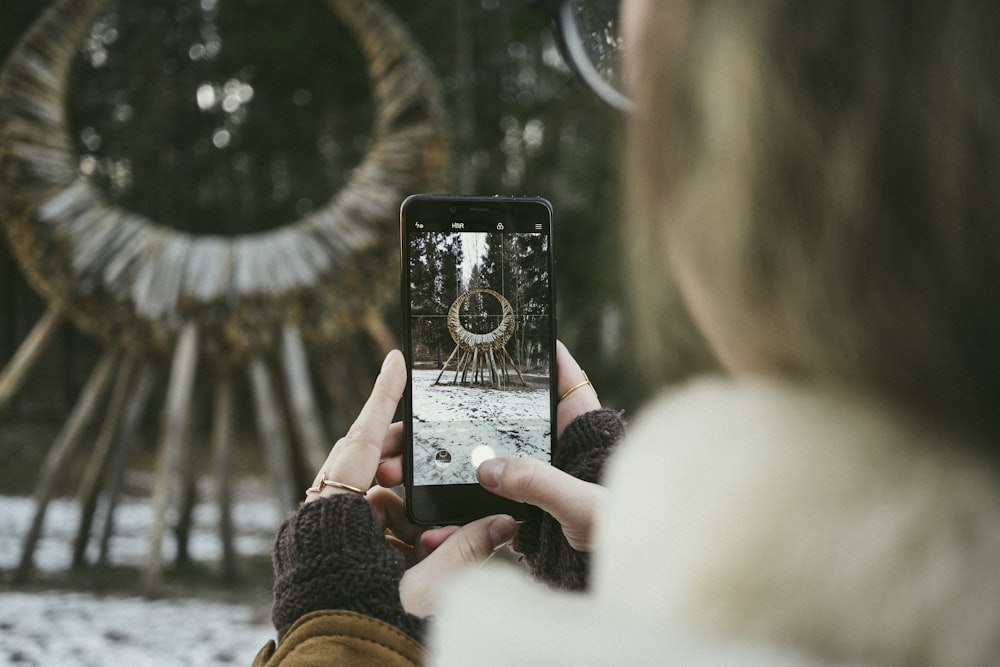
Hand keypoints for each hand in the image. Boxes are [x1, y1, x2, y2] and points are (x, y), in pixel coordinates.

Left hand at [307, 350, 515, 615]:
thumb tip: (508, 521)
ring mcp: (329, 530)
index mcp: (336, 513)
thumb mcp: (424, 587)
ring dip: (406, 494)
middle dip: (406, 451)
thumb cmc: (367, 621)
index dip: (381, 398)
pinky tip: (423, 539)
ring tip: (435, 506)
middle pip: (369, 461)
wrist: (336, 659)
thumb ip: (466, 550)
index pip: (363, 441)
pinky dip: (398, 520)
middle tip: (435, 439)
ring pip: (373, 491)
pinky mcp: (337, 547)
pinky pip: (370, 518)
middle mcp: (327, 514)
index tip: (394, 361)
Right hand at [372, 341, 605, 551]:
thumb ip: (540, 483)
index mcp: (583, 434)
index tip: (506, 334)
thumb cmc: (622, 535)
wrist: (621, 590)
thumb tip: (488, 469)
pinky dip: (459, 511)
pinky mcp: (525, 513)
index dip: (539, 354)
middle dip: (464, 413)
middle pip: (510, 416)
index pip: (564, 379)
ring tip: (408, 465)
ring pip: (490, 460)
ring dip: (451, 463)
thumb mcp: (584, 505)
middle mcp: (559, 452)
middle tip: (422, 409)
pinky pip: (486, 504)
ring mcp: (540, 481)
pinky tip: (432, 521)